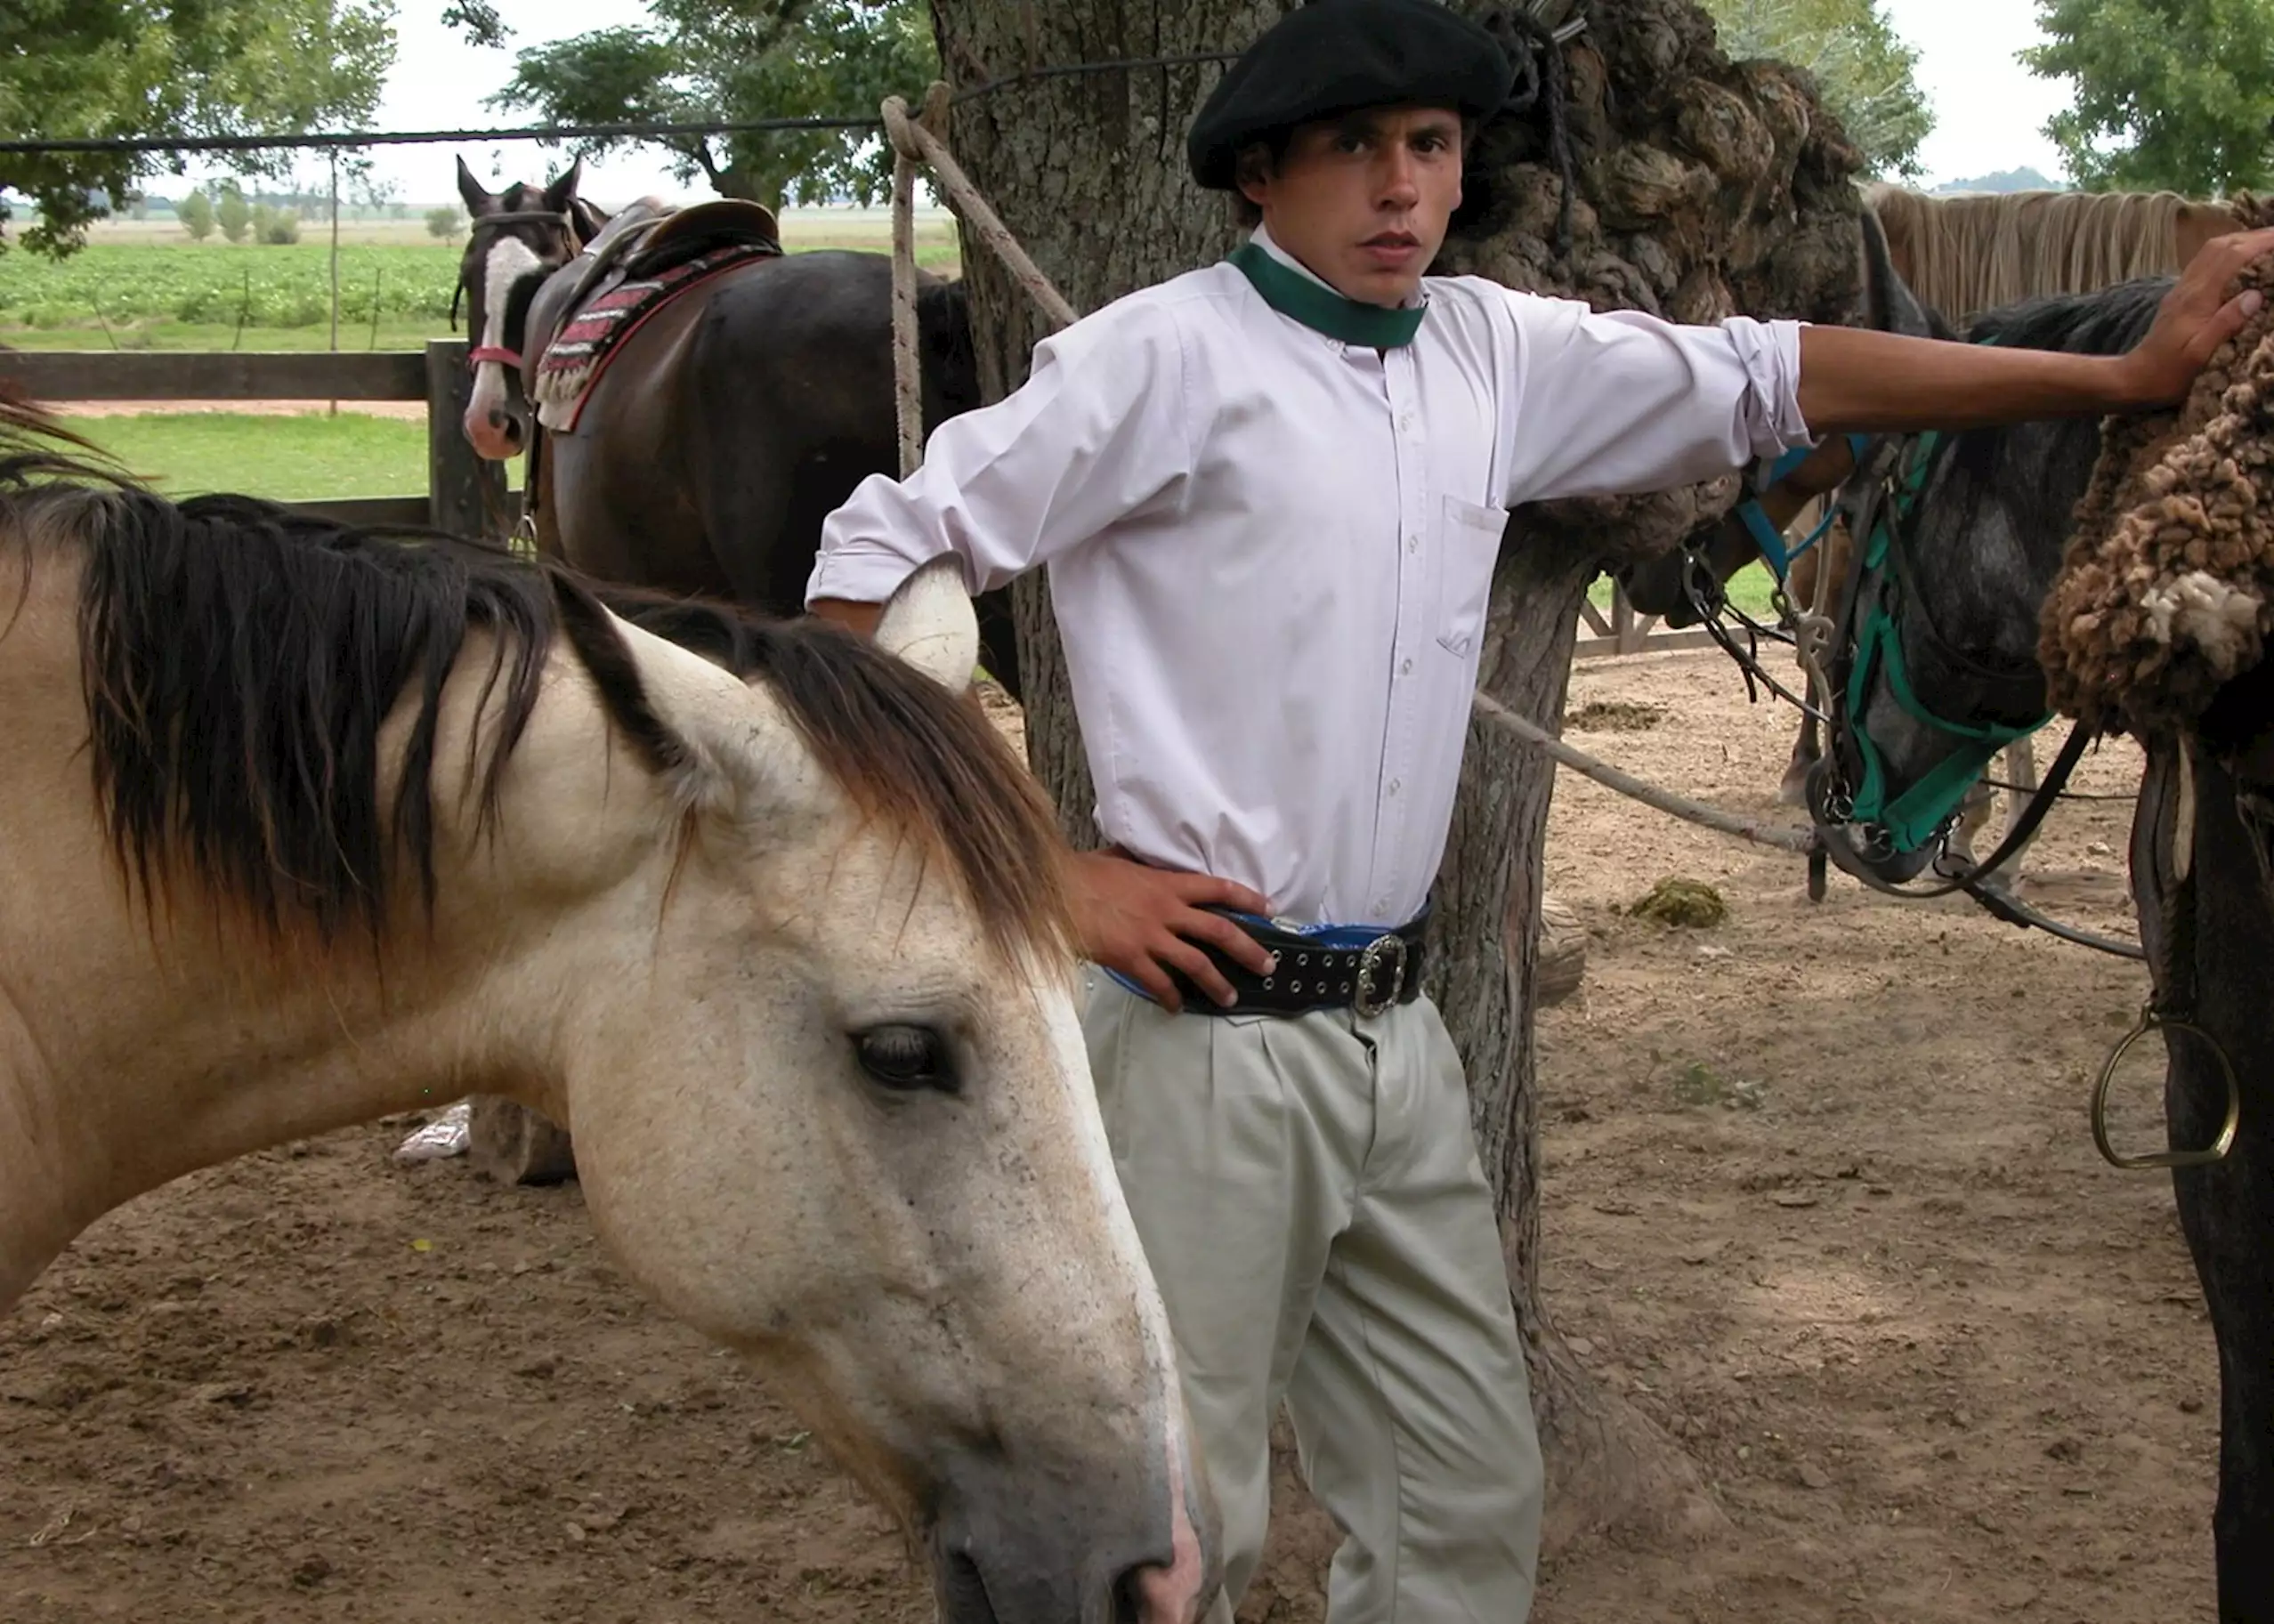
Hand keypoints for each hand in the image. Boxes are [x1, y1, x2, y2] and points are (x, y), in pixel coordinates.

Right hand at [1068, 852, 1276, 1013]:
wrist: (1057, 892)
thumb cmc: (1083, 872)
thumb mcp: (1118, 859)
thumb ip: (1138, 863)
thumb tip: (1140, 858)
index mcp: (1167, 883)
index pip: (1218, 889)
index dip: (1247, 900)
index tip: (1268, 910)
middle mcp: (1168, 911)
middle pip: (1220, 932)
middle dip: (1248, 950)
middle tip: (1267, 966)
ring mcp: (1151, 937)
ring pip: (1197, 964)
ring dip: (1217, 983)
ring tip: (1231, 998)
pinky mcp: (1132, 959)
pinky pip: (1160, 984)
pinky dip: (1171, 998)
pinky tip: (1176, 1008)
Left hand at [2118, 227, 2273, 406]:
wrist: (2134, 379)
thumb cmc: (2169, 373)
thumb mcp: (2200, 355)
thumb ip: (2226, 323)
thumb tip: (2255, 295)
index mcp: (2198, 298)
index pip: (2232, 257)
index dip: (2261, 243)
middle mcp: (2188, 287)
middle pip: (2221, 246)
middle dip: (2254, 236)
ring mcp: (2181, 290)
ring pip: (2211, 251)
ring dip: (2240, 241)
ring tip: (2266, 243)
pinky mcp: (2179, 297)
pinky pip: (2204, 263)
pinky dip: (2226, 253)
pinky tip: (2239, 261)